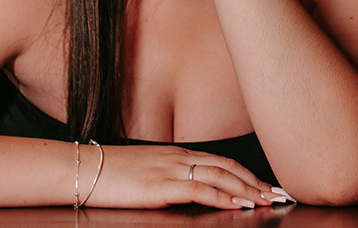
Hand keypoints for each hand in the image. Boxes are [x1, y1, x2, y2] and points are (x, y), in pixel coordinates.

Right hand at [83, 144, 284, 208]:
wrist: (79, 168)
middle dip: (255, 181)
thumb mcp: (142, 170)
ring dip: (247, 189)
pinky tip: (238, 205)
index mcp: (174, 152)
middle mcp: (176, 157)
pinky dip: (223, 197)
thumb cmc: (106, 172)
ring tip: (267, 200)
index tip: (265, 185)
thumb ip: (166, 175)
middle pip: (227, 166)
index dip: (246, 173)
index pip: (220, 160)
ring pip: (219, 176)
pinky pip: (200, 190)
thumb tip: (185, 189)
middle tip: (278, 194)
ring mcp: (169, 170)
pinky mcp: (159, 186)